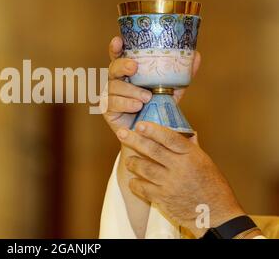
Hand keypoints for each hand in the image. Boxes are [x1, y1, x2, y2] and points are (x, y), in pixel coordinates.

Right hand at [102, 37, 200, 135]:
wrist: (150, 136)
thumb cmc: (158, 109)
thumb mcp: (171, 90)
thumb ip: (181, 74)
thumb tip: (196, 55)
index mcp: (129, 72)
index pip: (119, 55)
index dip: (116, 47)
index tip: (118, 40)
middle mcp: (118, 81)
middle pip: (113, 67)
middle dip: (122, 65)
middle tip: (134, 67)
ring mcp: (110, 95)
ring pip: (114, 86)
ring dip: (131, 91)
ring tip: (146, 98)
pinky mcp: (107, 109)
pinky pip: (113, 103)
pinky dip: (126, 103)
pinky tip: (136, 106)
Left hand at [116, 121, 245, 237]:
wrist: (217, 216)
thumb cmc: (213, 187)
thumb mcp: (206, 162)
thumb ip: (192, 148)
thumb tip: (186, 133)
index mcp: (191, 156)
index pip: (169, 137)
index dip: (153, 130)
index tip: (140, 124)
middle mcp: (180, 168)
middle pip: (152, 150)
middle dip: (134, 140)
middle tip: (121, 133)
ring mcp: (170, 184)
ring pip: (144, 168)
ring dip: (133, 162)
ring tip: (129, 160)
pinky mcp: (163, 199)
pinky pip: (142, 188)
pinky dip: (135, 183)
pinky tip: (133, 180)